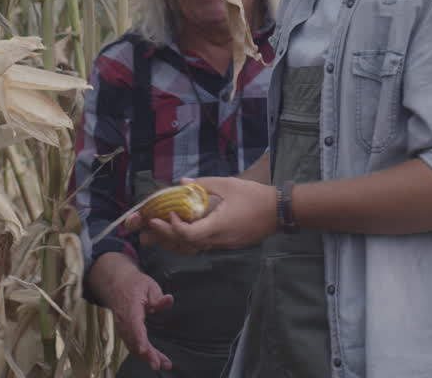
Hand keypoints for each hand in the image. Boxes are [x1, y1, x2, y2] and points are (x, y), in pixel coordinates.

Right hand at [89, 254, 174, 369]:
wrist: (118, 285)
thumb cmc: (136, 285)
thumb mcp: (149, 285)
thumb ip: (158, 296)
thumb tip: (169, 300)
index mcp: (131, 308)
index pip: (134, 325)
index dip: (138, 338)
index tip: (143, 349)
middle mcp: (124, 321)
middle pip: (134, 340)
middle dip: (146, 354)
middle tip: (159, 364)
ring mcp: (123, 328)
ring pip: (133, 346)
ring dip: (147, 357)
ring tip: (164, 364)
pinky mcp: (125, 332)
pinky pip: (133, 345)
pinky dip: (144, 354)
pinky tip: (156, 359)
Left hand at [128, 176, 277, 253]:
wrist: (279, 212)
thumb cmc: (255, 196)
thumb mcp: (229, 184)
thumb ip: (203, 184)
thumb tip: (181, 182)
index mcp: (218, 226)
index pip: (188, 235)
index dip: (173, 227)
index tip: (168, 213)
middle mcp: (218, 240)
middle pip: (186, 245)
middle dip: (166, 235)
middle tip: (151, 225)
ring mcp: (223, 245)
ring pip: (194, 249)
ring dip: (176, 242)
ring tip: (161, 231)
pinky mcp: (228, 245)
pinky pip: (203, 247)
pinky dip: (189, 242)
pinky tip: (183, 232)